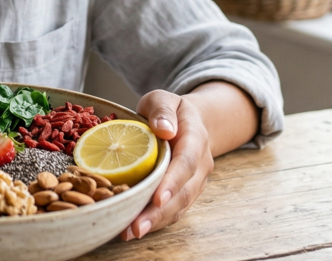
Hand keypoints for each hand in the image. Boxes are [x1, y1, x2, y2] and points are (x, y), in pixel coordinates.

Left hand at [120, 90, 213, 240]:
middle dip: (160, 212)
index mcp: (196, 138)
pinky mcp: (184, 193)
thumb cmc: (169, 110)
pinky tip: (134, 228)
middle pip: (183, 193)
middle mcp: (200, 164)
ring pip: (179, 206)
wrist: (191, 122)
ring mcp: (194, 181)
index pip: (187, 162)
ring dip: (156, 222)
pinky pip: (173, 210)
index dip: (173, 182)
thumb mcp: (163, 99)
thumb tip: (164, 129)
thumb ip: (162, 110)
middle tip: (135, 226)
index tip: (157, 198)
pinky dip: (156, 221)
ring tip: (130, 232)